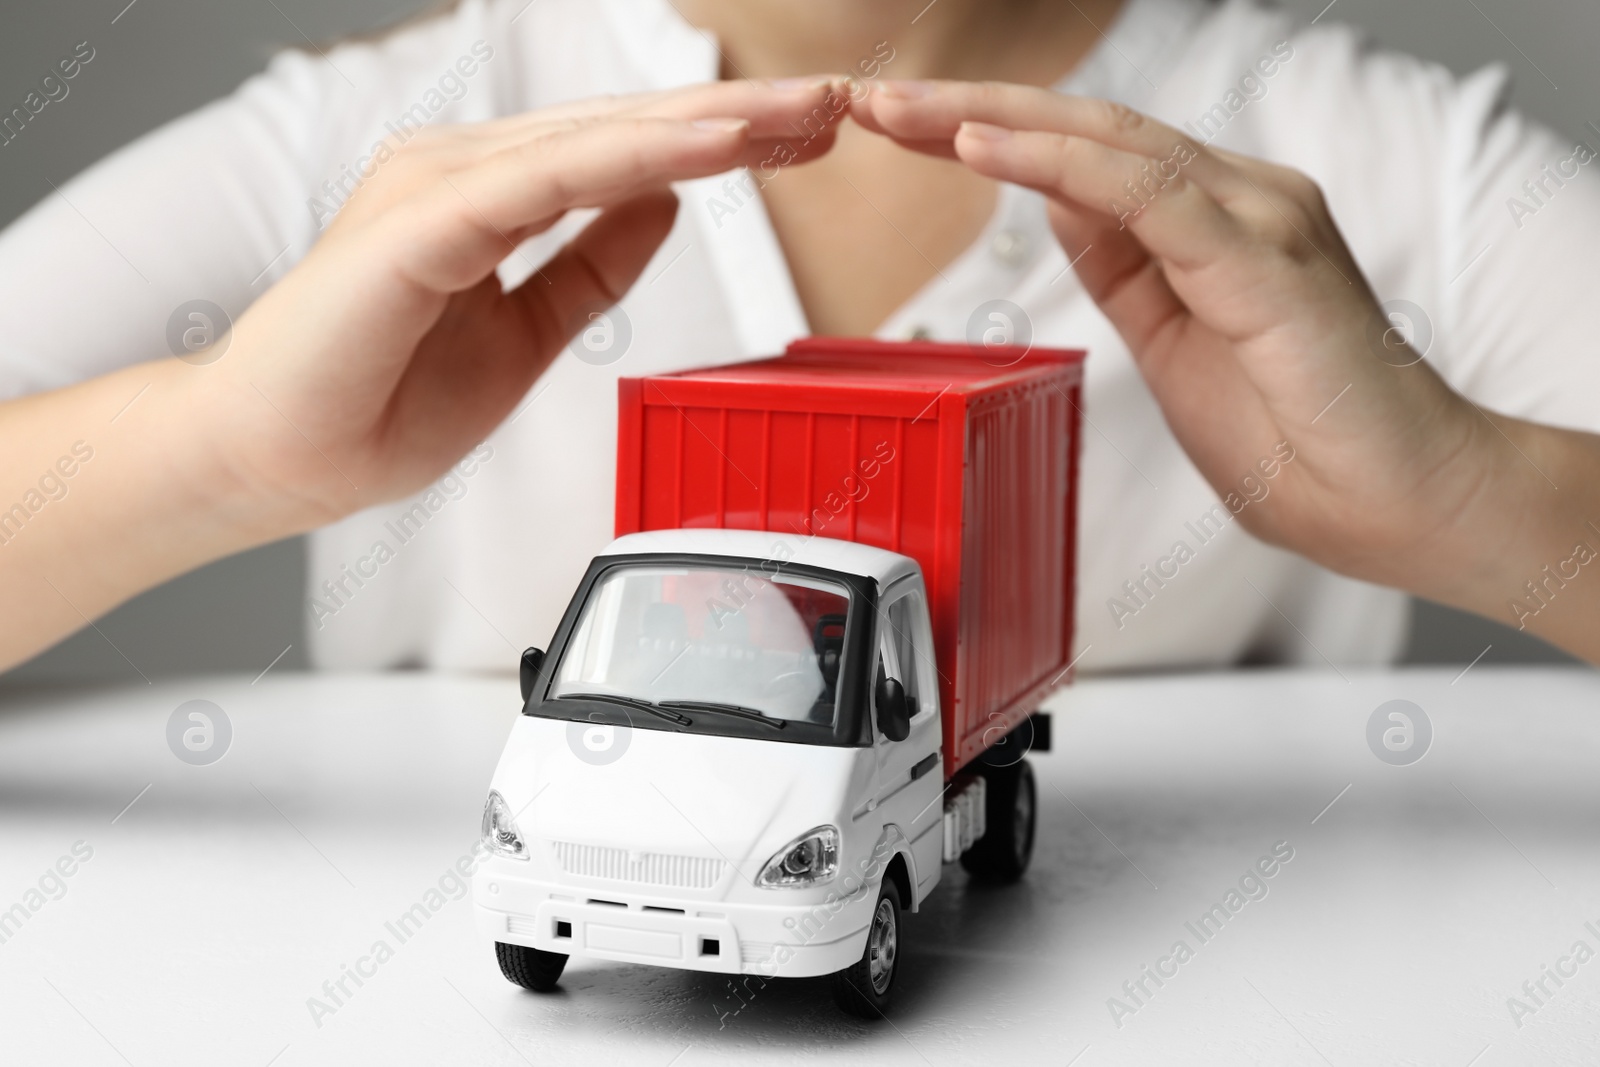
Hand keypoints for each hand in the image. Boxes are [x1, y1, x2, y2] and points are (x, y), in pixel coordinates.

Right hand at [189, 78, 846, 529]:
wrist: (284, 459)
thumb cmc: (382, 400)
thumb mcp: (527, 330)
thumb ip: (592, 265)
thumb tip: (668, 208)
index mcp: (491, 194)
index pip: (630, 153)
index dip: (725, 142)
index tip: (810, 138)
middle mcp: (469, 171)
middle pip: (631, 129)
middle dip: (743, 116)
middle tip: (840, 104)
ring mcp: (444, 185)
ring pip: (603, 138)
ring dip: (711, 123)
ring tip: (803, 112)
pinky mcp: (426, 222)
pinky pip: (555, 178)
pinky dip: (642, 158)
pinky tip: (719, 146)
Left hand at [854, 82, 1545, 606]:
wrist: (1395, 501)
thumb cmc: (1297, 435)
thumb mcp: (1171, 338)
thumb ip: (1123, 265)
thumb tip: (1058, 199)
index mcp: (1212, 217)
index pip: (1085, 151)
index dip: (989, 131)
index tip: (903, 126)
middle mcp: (1238, 198)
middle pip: (1085, 127)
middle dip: (970, 108)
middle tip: (876, 99)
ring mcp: (1257, 220)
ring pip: (1109, 143)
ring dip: (994, 122)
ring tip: (905, 112)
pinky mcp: (1265, 262)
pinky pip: (1148, 197)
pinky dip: (1061, 166)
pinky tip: (987, 149)